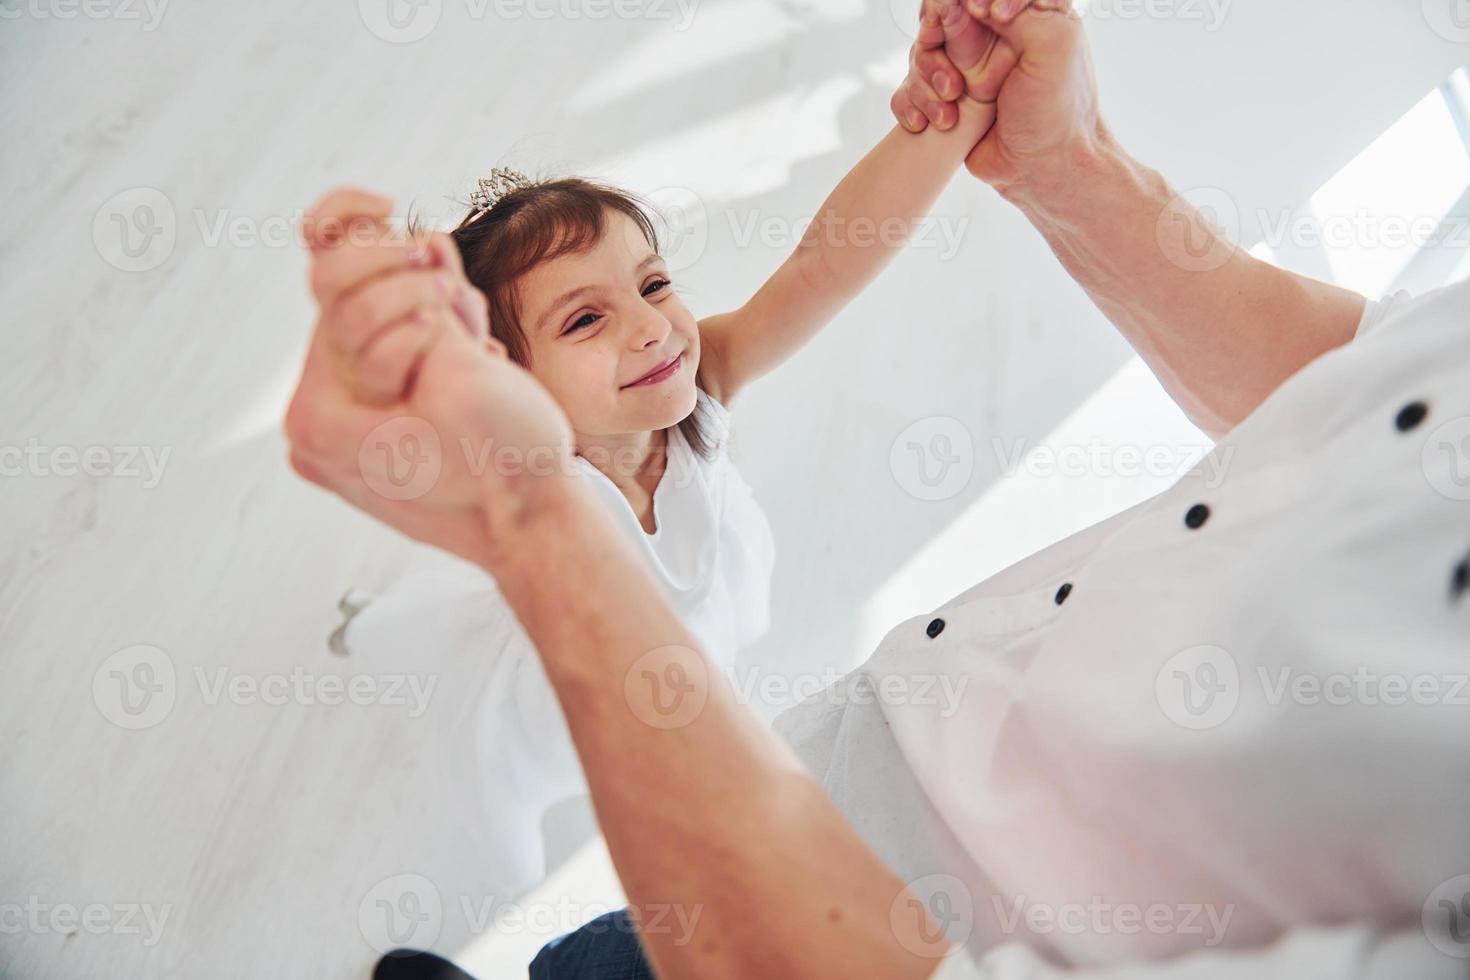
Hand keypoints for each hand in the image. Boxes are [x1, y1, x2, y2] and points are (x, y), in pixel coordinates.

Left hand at [284, 188, 576, 567]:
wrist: (536, 532)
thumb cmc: (508, 470)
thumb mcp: (466, 372)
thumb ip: (428, 304)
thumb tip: (420, 248)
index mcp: (319, 416)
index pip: (336, 294)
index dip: (402, 276)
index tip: (448, 287)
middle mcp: (318, 429)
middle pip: (351, 313)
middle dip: (417, 299)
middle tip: (466, 317)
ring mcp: (345, 437)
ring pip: (376, 337)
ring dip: (433, 325)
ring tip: (481, 353)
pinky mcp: (376, 439)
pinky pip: (391, 369)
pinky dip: (432, 353)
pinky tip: (472, 365)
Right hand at [891, 0, 1058, 131]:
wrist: (1041, 169)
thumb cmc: (1057, 113)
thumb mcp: (1055, 44)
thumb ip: (1019, 10)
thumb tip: (970, 3)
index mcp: (1024, 17)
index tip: (981, 14)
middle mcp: (993, 40)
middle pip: (941, 15)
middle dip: (936, 35)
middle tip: (944, 58)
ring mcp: (967, 70)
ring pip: (921, 53)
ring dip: (926, 81)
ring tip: (951, 107)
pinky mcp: (949, 100)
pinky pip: (910, 89)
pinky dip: (912, 105)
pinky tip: (936, 123)